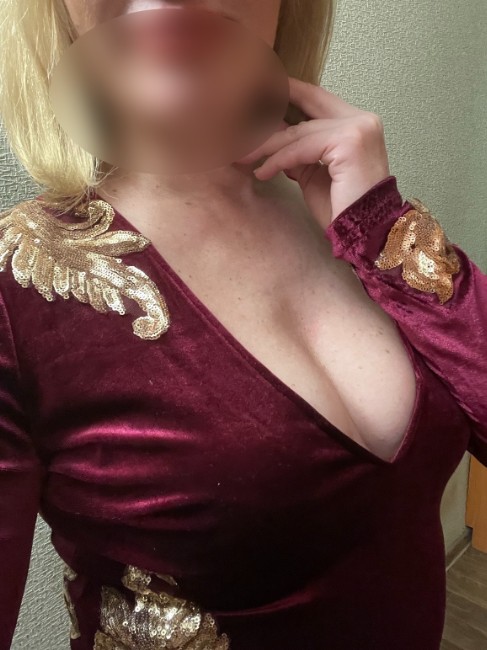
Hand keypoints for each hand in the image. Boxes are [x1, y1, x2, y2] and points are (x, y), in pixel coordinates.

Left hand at [236, 77, 390, 228]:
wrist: (365, 233)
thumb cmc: (342, 208)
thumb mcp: (313, 172)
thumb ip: (297, 150)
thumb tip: (270, 137)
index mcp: (358, 123)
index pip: (317, 98)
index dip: (288, 92)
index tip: (258, 92)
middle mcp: (361, 119)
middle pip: (305, 109)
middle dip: (270, 114)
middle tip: (239, 122)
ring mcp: (357, 128)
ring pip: (298, 132)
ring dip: (266, 146)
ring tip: (243, 158)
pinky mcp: (348, 142)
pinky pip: (301, 149)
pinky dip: (278, 161)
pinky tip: (261, 173)